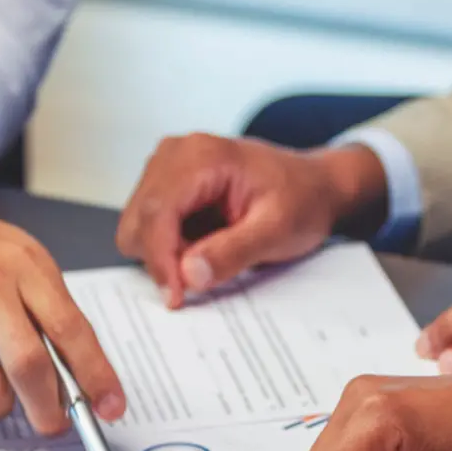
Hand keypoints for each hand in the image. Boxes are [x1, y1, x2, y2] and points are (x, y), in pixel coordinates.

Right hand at [118, 135, 386, 307]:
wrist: (313, 185)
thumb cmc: (301, 200)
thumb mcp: (278, 230)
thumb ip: (234, 252)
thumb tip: (189, 274)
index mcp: (201, 156)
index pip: (157, 212)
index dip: (160, 260)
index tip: (176, 297)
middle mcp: (175, 153)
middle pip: (139, 221)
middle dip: (164, 258)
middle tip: (206, 273)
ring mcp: (166, 166)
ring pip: (138, 227)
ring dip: (167, 253)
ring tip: (212, 251)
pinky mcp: (166, 184)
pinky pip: (148, 226)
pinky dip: (170, 246)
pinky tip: (204, 243)